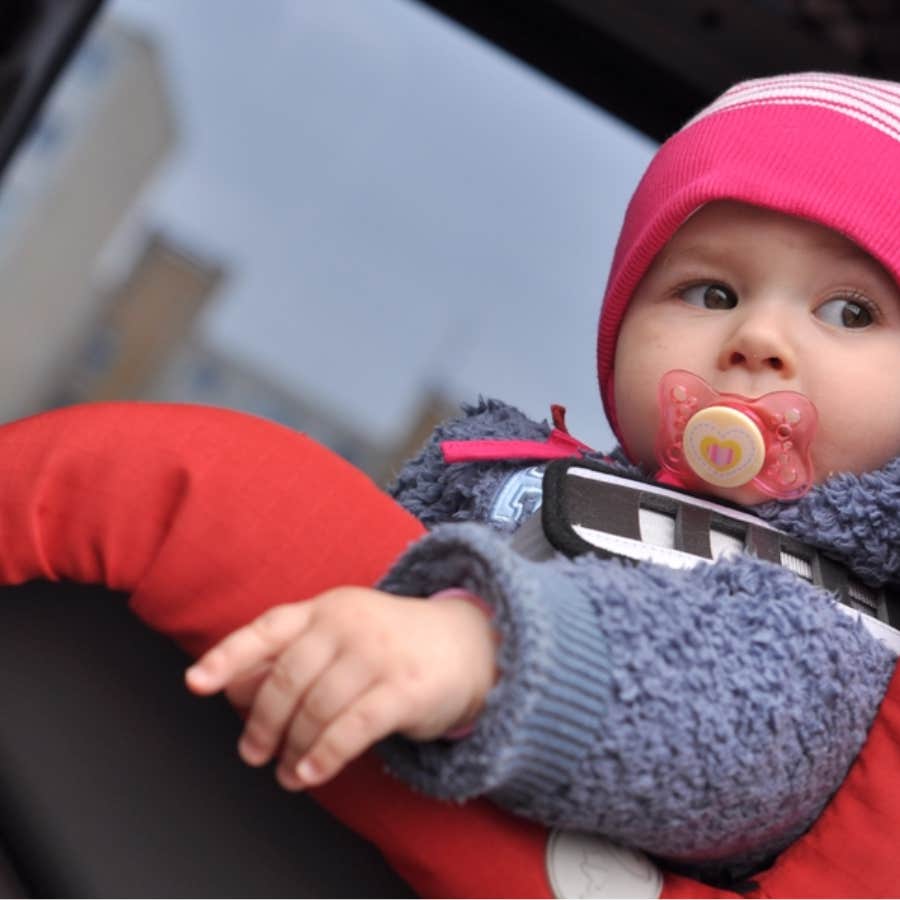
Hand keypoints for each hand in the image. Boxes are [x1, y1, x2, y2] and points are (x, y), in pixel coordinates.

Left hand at [185, 586, 496, 789]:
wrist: (468, 644)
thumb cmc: (391, 645)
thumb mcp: (343, 635)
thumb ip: (293, 655)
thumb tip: (235, 689)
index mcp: (326, 608)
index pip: (268, 629)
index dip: (229, 656)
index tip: (196, 683)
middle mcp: (349, 624)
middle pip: (286, 679)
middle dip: (262, 723)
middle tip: (253, 752)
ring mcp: (379, 654)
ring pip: (316, 710)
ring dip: (293, 749)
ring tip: (287, 772)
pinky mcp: (406, 688)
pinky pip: (352, 729)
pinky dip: (324, 756)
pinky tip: (311, 774)